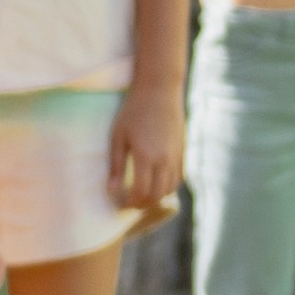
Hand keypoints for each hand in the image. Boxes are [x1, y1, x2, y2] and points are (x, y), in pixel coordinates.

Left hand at [110, 78, 184, 216]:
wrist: (159, 90)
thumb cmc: (133, 111)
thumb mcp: (118, 137)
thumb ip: (116, 166)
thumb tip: (111, 191)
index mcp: (146, 156)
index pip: (140, 192)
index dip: (130, 203)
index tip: (120, 203)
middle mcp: (164, 159)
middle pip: (157, 195)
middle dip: (142, 204)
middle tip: (129, 203)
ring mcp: (176, 156)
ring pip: (170, 189)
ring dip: (155, 197)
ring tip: (141, 195)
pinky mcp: (183, 151)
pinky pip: (178, 178)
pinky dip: (167, 186)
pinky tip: (155, 184)